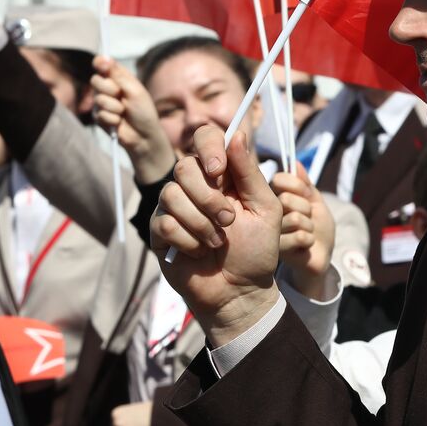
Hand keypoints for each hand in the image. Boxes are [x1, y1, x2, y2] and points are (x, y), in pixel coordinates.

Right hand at [91, 56, 175, 183]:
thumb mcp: (135, 90)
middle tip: (121, 96)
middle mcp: (108, 88)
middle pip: (95, 80)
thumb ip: (118, 75)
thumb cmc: (144, 112)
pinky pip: (100, 114)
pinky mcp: (98, 117)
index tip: (102, 65)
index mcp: (119, 78)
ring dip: (114, 107)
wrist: (144, 136)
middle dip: (109, 89)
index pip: (103, 65)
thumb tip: (104, 58)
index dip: (100, 63)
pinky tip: (119, 122)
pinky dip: (112, 119)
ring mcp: (102, 103)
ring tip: (124, 112)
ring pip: (98, 99)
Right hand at [150, 126, 281, 344]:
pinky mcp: (160, 231)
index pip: (205, 138)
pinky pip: (164, 222)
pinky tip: (199, 252)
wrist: (241, 291)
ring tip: (217, 242)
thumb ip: (251, 174)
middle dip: (208, 197)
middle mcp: (196, 187)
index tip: (219, 170)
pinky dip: (188, 240)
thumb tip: (237, 134)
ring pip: (171, 194)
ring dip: (200, 223)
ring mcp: (174, 208)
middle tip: (228, 221)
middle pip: (183, 167)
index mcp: (223, 176)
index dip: (208, 147)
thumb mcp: (266, 209)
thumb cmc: (258, 250)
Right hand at [274, 167, 335, 300]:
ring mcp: (270, 233)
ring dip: (309, 226)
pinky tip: (304, 245)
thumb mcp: (315, 202)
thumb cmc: (317, 226)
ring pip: (295, 218)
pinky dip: (310, 240)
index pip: (279, 180)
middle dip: (306, 208)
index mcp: (274, 198)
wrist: (321, 255)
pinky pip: (300, 236)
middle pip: (286, 199)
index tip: (305, 195)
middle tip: (306, 218)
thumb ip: (306, 185)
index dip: (297, 186)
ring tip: (305, 232)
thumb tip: (295, 163)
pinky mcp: (277, 251)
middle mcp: (267, 214)